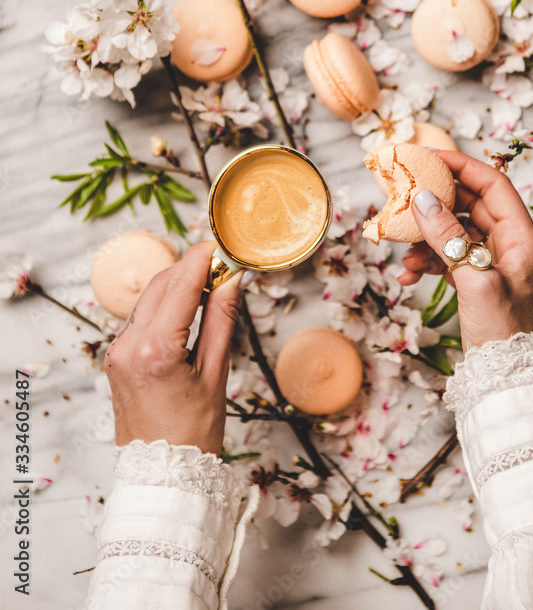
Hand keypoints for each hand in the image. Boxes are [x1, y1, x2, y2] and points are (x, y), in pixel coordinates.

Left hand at [105, 241, 240, 455]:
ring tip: (211, 286)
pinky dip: (165, 304)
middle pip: (161, 284)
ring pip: (149, 297)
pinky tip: (188, 308)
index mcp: (154, 350)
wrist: (161, 474)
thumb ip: (221, 318)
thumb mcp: (215, 372)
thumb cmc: (193, 432)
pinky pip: (141, 316)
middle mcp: (127, 345)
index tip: (222, 245)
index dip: (203, 259)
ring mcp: (116, 350)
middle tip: (223, 263)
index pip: (180, 285)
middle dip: (191, 267)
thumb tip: (231, 279)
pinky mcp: (116, 356)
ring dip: (178, 284)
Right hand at [399, 151, 532, 351]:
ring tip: (405, 253)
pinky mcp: (479, 280)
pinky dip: (428, 260)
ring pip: (455, 232)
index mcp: (523, 237)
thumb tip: (424, 199)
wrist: (509, 380)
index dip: (460, 166)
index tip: (427, 158)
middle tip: (404, 197)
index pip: (492, 184)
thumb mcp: (474, 281)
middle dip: (436, 203)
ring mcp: (494, 262)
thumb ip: (448, 238)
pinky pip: (450, 256)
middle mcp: (512, 244)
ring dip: (426, 238)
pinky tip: (409, 273)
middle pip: (470, 205)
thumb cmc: (504, 333)